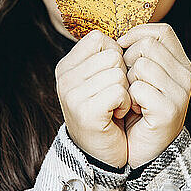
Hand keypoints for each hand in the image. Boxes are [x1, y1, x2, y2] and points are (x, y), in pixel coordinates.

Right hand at [55, 29, 130, 167]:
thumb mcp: (100, 78)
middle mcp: (64, 79)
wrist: (102, 154)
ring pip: (118, 73)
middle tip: (113, 97)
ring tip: (114, 106)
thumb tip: (124, 37)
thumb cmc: (107, 111)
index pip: (99, 39)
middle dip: (123, 75)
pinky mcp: (86, 112)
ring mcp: (72, 95)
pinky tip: (116, 115)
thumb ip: (104, 55)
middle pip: (112, 55)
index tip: (109, 79)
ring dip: (125, 91)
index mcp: (66, 66)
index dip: (115, 56)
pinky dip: (125, 104)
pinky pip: (119, 91)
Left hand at [116, 23, 190, 168]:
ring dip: (127, 81)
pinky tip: (133, 110)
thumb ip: (139, 53)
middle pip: (148, 45)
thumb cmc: (136, 108)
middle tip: (128, 82)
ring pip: (141, 65)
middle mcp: (185, 76)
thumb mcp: (141, 75)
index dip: (138, 34)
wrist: (141, 149)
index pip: (162, 31)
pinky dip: (128, 98)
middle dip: (128, 60)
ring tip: (131, 97)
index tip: (122, 48)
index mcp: (181, 63)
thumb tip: (120, 36)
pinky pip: (138, 89)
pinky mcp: (169, 111)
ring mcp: (180, 93)